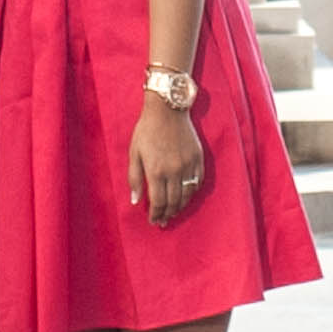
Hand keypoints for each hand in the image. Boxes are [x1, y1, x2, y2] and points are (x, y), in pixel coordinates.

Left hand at [128, 101, 207, 224]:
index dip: (156, 215)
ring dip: (180, 207)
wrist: (167, 109)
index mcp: (156, 171)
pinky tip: (186, 196)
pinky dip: (192, 193)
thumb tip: (136, 201)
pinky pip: (197, 182)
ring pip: (187, 195)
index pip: (158, 202)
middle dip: (168, 215)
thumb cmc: (147, 130)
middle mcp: (174, 171)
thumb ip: (134, 178)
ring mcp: (188, 165)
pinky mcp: (198, 159)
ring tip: (174, 212)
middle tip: (163, 221)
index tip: (153, 221)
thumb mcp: (134, 152)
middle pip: (173, 202)